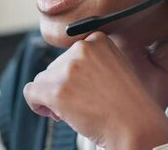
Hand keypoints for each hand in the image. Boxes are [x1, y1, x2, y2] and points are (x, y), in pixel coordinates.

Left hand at [23, 31, 167, 148]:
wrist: (136, 127)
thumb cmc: (131, 105)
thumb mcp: (118, 69)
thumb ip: (94, 62)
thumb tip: (67, 69)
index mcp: (98, 40)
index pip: (72, 54)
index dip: (76, 74)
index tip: (86, 88)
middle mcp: (81, 49)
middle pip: (56, 66)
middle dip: (64, 86)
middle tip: (83, 103)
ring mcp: (68, 69)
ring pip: (43, 80)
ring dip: (53, 96)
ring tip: (75, 110)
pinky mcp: (55, 90)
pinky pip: (31, 92)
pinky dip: (38, 105)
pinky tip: (54, 113)